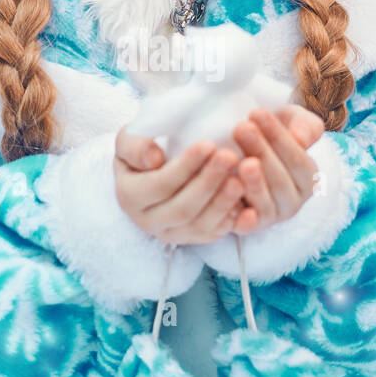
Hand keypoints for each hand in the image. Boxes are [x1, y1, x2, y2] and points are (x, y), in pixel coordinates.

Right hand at [114, 127, 246, 245]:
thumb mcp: (129, 138)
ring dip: (223, 203)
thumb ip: (135, 145)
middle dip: (208, 183)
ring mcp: (172, 233)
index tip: (208, 144)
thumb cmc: (144, 147)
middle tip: (231, 157)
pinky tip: (246, 202)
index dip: (185, 167)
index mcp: (129, 196)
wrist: (154, 167)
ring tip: (241, 178)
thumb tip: (154, 159)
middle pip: (182, 209)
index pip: (159, 185)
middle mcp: (148, 221)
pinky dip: (232, 221)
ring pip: (201, 226)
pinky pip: (215, 234)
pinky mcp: (193, 238)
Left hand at [228, 104, 324, 234]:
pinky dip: (241, 218)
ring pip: (264, 204)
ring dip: (252, 183)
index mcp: (308, 178)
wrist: (241, 151)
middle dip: (261, 152)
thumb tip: (301, 139)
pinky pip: (246, 225)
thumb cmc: (269, 133)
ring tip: (236, 159)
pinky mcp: (247, 227)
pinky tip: (230, 196)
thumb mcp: (291, 121)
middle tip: (241, 127)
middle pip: (280, 182)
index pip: (298, 160)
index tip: (256, 112)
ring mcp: (270, 216)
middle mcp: (293, 202)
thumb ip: (304, 125)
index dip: (278, 137)